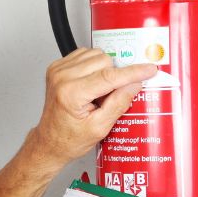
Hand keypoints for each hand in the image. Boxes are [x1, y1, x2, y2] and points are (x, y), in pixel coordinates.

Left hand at [31, 48, 156, 168]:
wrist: (49, 141)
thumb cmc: (69, 139)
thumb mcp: (100, 128)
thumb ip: (119, 103)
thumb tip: (135, 84)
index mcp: (71, 94)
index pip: (109, 76)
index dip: (133, 72)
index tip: (148, 70)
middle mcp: (62, 77)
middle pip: (104, 60)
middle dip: (114, 76)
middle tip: (108, 96)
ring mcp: (58, 70)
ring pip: (96, 54)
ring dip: (104, 70)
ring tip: (97, 92)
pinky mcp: (57, 66)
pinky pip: (85, 55)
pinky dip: (93, 67)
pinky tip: (90, 84)